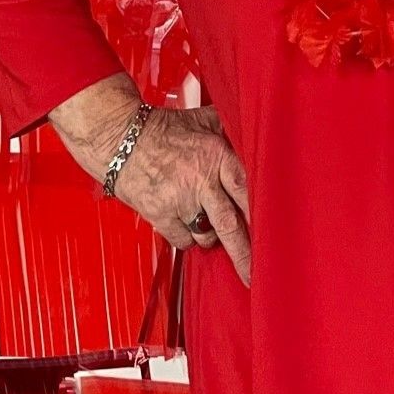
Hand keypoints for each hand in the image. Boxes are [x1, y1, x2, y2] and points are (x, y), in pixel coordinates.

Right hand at [51, 77, 251, 286]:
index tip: (273, 233)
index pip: (246, 189)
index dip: (260, 212)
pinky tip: (184, 221)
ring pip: (206, 235)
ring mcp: (180, 200)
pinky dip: (186, 237)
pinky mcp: (160, 214)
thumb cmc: (161, 128)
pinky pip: (183, 240)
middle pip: (230, 224)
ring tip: (205, 222)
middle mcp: (200, 180)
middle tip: (255, 274)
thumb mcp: (202, 120)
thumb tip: (251, 134)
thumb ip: (227, 129)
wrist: (120, 138)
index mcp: (215, 155)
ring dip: (210, 236)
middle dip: (245, 252)